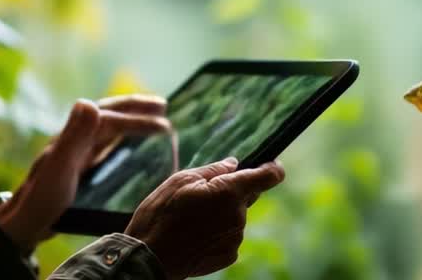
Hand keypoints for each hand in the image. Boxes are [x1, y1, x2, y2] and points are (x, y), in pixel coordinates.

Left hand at [0, 96, 173, 251]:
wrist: (21, 224)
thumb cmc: (41, 199)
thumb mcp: (58, 169)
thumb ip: (72, 138)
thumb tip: (89, 103)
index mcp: (73, 136)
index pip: (110, 118)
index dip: (137, 119)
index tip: (165, 123)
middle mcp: (74, 139)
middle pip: (109, 114)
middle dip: (136, 108)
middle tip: (163, 107)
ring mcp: (75, 153)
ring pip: (108, 128)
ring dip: (130, 120)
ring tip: (154, 120)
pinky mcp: (77, 168)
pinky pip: (105, 145)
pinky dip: (122, 138)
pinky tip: (130, 148)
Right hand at [125, 157, 284, 279]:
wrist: (149, 256)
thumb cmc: (161, 214)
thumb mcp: (181, 180)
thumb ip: (213, 170)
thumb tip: (234, 164)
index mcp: (229, 192)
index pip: (269, 176)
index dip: (272, 168)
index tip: (269, 164)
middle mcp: (238, 216)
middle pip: (246, 196)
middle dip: (231, 191)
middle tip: (202, 194)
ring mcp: (235, 238)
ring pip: (236, 216)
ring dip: (222, 213)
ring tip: (192, 217)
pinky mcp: (229, 255)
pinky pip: (229, 235)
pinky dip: (217, 231)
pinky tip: (195, 233)